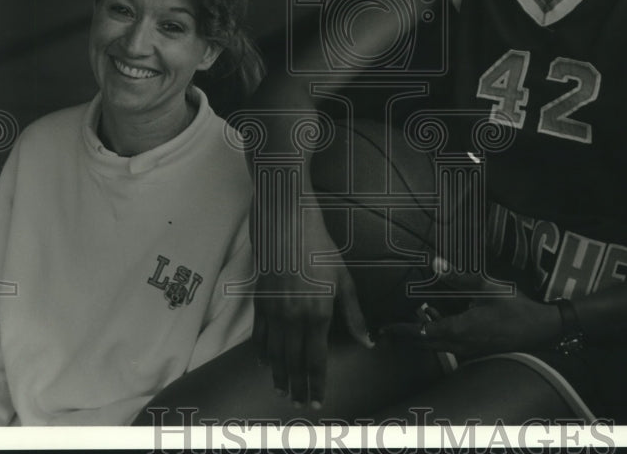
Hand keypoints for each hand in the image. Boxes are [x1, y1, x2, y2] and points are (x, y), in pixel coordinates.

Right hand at [251, 206, 371, 407]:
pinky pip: (259, 336)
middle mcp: (294, 318)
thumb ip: (354, 315)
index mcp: (318, 314)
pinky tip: (265, 364)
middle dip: (297, 387)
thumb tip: (368, 342)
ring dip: (278, 376)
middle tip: (299, 404)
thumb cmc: (320, 247)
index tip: (318, 402)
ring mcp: (274, 311)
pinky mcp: (259, 301)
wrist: (287, 223)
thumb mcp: (344, 279)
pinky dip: (262, 354)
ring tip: (283, 391)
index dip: (316, 384)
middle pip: (293, 363)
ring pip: (274, 354)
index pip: (316, 360)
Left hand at [382, 295, 561, 357]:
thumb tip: (435, 263)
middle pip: (426, 343)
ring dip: (421, 335)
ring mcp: (471, 350)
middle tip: (387, 330)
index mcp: (461, 330)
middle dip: (406, 337)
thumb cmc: (517, 309)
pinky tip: (436, 320)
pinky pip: (450, 345)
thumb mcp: (488, 287)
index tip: (384, 329)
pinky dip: (438, 334)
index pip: (423, 332)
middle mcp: (462, 345)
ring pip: (438, 345)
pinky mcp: (478, 350)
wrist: (542, 330)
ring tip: (407, 323)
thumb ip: (460, 277)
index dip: (402, 331)